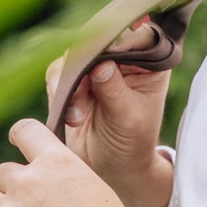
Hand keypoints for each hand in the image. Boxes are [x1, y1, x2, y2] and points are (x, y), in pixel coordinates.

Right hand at [46, 24, 174, 206]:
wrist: (113, 170)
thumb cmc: (132, 143)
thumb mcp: (129, 118)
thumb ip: (114, 90)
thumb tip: (101, 64)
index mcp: (148, 62)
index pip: (135, 37)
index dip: (118, 38)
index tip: (103, 50)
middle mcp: (121, 59)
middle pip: (98, 39)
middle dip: (86, 60)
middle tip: (82, 82)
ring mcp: (94, 68)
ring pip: (73, 56)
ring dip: (71, 82)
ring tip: (78, 114)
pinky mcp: (72, 82)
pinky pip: (58, 74)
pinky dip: (60, 92)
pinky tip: (73, 118)